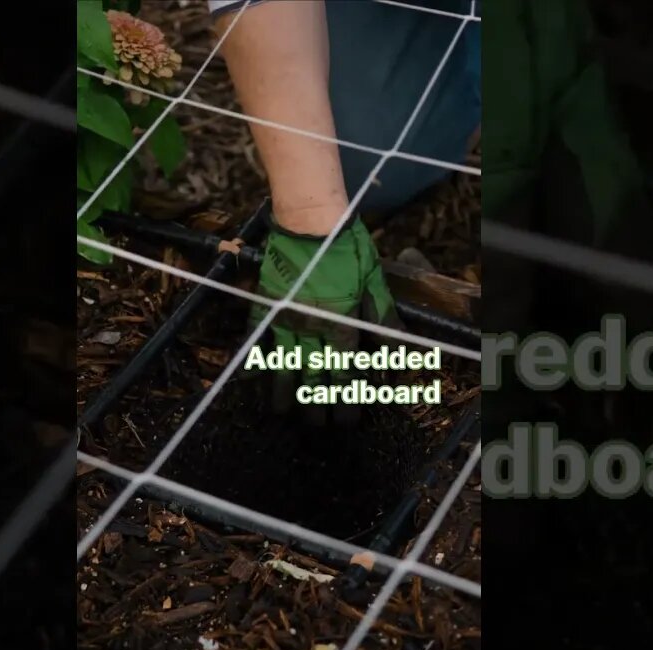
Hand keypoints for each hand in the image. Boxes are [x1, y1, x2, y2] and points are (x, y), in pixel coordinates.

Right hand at [247, 214, 401, 425]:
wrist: (309, 222)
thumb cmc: (347, 248)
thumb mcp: (374, 282)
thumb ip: (384, 318)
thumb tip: (402, 351)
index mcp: (339, 324)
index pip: (345, 372)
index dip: (347, 398)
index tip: (348, 418)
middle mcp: (310, 328)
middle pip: (313, 375)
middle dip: (316, 404)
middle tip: (317, 425)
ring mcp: (284, 317)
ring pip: (283, 363)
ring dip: (283, 391)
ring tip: (282, 412)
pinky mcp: (265, 305)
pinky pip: (256, 337)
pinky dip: (253, 358)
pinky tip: (251, 377)